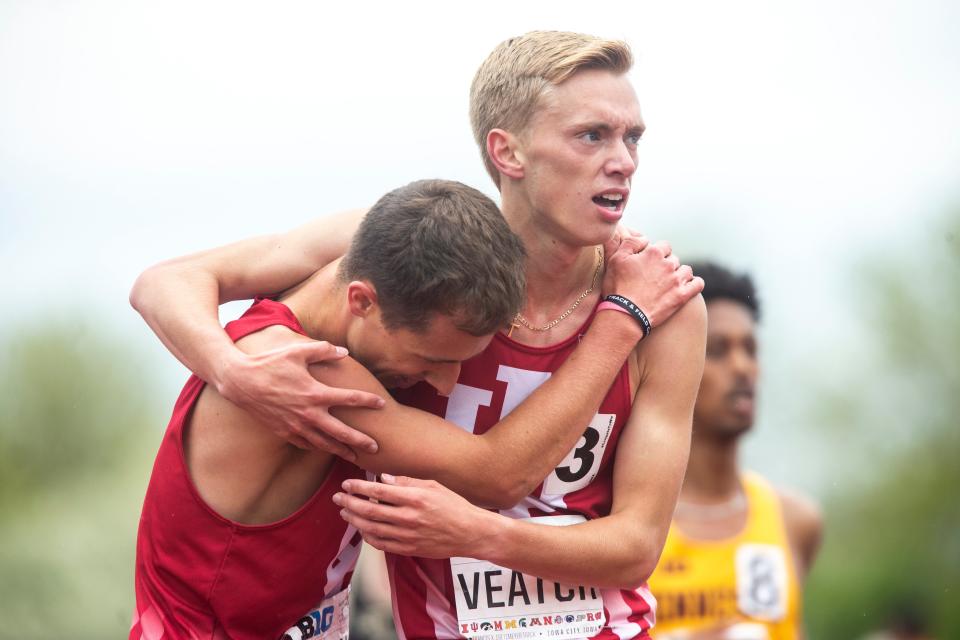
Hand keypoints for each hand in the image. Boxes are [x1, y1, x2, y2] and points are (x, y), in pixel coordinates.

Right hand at [217, 340, 384, 457]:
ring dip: (340, 450)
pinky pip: (305, 444)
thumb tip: (345, 352)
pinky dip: (318, 448)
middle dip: (360, 440)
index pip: (349, 398)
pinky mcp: (284, 432)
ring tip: (355, 456)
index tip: (382, 404)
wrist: (240, 382)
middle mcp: (308, 413)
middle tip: (376, 448)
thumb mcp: (298, 351)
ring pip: (324, 443)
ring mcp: (295, 426)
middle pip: (341, 431)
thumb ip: (324, 350)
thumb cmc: (270, 363)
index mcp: (315, 392)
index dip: (367, 401)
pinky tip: (326, 449)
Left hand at [334, 474, 497, 557]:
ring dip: (355, 520)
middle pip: (370, 511)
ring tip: (345, 513)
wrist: (470, 532)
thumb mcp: (433, 486)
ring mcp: (408, 536)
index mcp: (415, 498)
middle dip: (350, 503)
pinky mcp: (409, 549)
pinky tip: (363, 529)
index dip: (359, 487)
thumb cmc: (453, 505)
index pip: (379, 492)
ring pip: (372, 529)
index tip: (347, 484)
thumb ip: (406, 482)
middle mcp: (409, 518)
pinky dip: (368, 537)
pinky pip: (382, 544)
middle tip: (338, 498)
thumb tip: (382, 479)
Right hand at [601, 229, 703, 328]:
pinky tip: (688, 286)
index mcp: (654, 253)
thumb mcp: (616, 259)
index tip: (650, 262)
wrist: (626, 314)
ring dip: (680, 273)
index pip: (664, 246)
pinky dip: (695, 283)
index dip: (657, 253)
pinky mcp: (682, 296)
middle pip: (673, 259)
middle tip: (655, 276)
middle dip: (666, 265)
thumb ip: (631, 242)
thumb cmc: (618, 286)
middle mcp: (668, 264)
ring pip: (686, 270)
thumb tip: (645, 239)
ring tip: (670, 282)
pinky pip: (698, 284)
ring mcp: (677, 280)